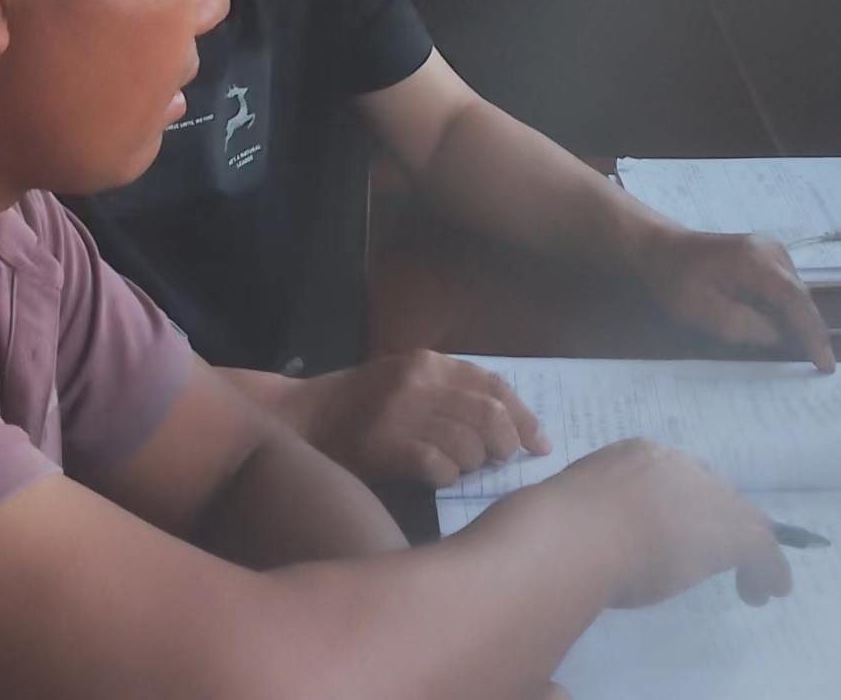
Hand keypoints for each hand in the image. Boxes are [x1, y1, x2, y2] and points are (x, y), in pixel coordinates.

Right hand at [289, 350, 551, 486]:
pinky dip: (447, 476)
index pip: (495, 386)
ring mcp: (401, 412)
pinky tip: (437, 477)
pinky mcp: (386, 444)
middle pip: (490, 415)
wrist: (301, 418)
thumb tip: (508, 426)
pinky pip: (439, 465)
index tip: (539, 444)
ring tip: (461, 469)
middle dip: (506, 444)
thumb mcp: (406, 381)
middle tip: (500, 462)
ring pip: (469, 443)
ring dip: (473, 465)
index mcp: (428, 362)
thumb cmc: (358, 406)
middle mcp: (419, 381)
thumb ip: (450, 393)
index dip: (524, 417)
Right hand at [558, 438, 791, 608]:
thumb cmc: (562, 526)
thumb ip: (595, 515)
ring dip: (750, 548)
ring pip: (742, 517)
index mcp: (636, 456)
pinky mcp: (727, 531)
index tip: (682, 532)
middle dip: (722, 522)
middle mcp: (676, 466)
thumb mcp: (578, 508)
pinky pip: (762, 548)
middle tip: (718, 556)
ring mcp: (704, 495)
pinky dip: (769, 569)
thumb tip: (590, 537)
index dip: (687, 505)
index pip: (677, 477)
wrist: (576, 534)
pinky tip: (771, 590)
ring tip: (754, 581)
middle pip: (715, 491)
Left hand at [634, 228, 835, 371]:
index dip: (813, 335)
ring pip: (795, 295)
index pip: (796, 302)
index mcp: (756, 261)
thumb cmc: (676, 279)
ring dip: (797, 322)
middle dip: (809, 332)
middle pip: (801, 298)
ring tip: (804, 354)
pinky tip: (780, 331)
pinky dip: (785, 311)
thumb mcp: (701, 309)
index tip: (825, 365)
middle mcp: (772, 251)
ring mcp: (772, 251)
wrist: (661, 247)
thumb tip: (779, 336)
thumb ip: (742, 325)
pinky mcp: (767, 257)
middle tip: (818, 366)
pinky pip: (785, 289)